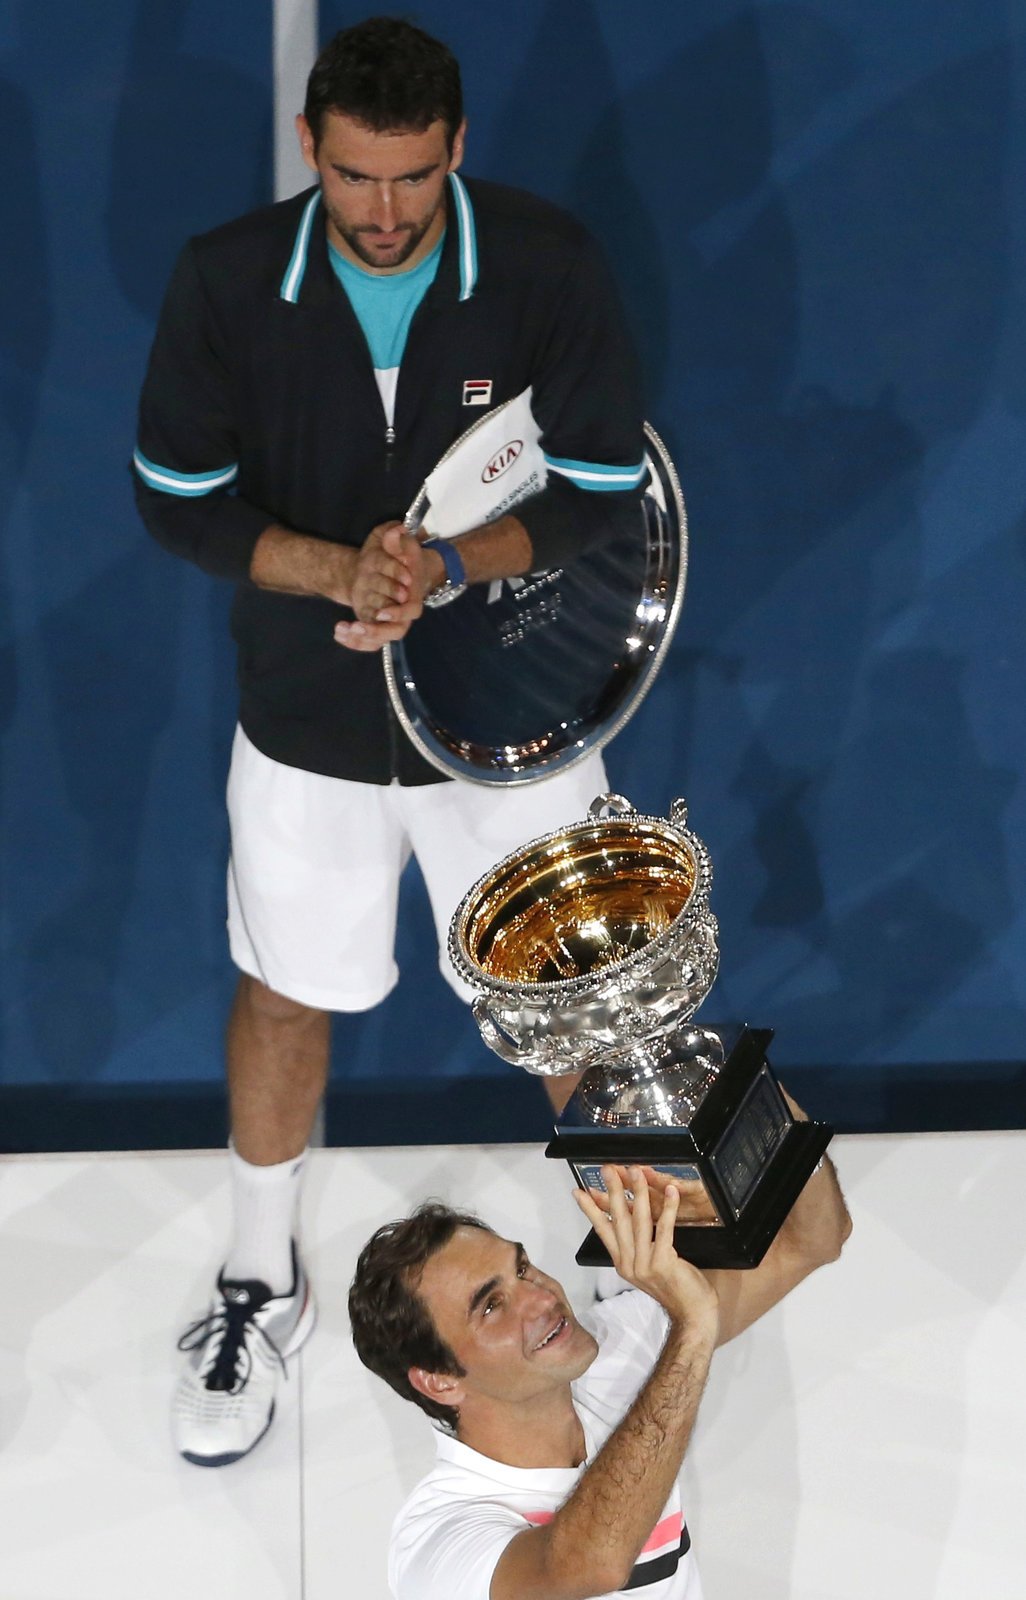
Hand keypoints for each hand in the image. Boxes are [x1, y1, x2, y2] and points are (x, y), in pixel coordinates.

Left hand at [334, 523, 443, 651]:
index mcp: (412, 594)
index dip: (398, 613)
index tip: (381, 612)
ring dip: (362, 638)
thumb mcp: (399, 541)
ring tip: (343, 628)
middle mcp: (403, 612)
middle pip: (396, 631)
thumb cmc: (400, 556)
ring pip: (381, 639)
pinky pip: (370, 642)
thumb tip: (397, 529)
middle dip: (377, 631)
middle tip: (357, 626)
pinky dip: (354, 642)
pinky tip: (338, 633)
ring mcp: (390, 621)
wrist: (396, 570)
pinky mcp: (378, 625)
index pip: (410, 610)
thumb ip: (398, 537)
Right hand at [575, 1166, 718, 1334]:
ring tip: (636, 1171)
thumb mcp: (646, 1265)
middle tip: (608, 1168)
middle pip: (618, 1221)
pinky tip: (670, 1191)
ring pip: (639, 1221)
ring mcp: (644, 1264)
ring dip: (638, 1193)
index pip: (603, 1231)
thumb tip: (625, 1217)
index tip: (579, 1191)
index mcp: (622, 1263)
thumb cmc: (673, 1286)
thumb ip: (635, 1245)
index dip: (591, 1210)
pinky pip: (664, 1228)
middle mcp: (629, 1264)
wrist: (692, 1313)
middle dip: (613, 1191)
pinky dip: (667, 1208)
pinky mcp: (663, 1262)